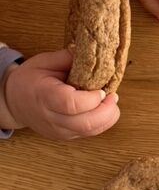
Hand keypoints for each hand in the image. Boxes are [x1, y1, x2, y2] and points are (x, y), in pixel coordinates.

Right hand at [2, 49, 119, 139]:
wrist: (15, 102)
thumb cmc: (30, 79)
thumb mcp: (45, 62)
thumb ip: (68, 58)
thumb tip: (92, 52)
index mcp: (44, 96)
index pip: (71, 104)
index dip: (91, 99)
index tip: (102, 89)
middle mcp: (51, 118)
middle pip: (85, 123)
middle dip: (106, 110)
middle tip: (113, 96)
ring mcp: (59, 131)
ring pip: (90, 132)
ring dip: (107, 117)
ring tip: (110, 102)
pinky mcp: (66, 137)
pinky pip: (90, 134)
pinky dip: (102, 122)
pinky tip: (102, 109)